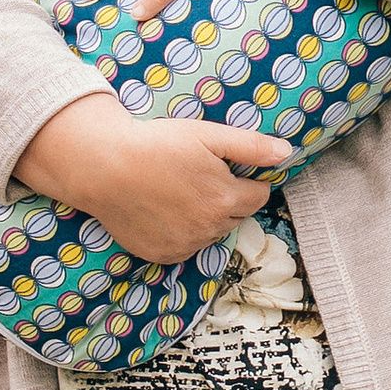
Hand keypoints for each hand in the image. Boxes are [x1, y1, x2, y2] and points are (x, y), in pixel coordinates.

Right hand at [10, 94, 296, 262]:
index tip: (229, 167)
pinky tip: (164, 210)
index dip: (248, 180)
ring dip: (207, 217)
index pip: (259, 196)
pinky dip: (183, 232)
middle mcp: (210, 229)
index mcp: (226, 199)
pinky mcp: (162, 255)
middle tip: (201, 177)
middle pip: (237, 216)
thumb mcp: (207, 135)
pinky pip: (186, 246)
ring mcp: (185, 245)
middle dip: (229, 199)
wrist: (103, 168)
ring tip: (180, 191)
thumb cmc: (156, 145)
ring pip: (212, 233)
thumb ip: (250, 146)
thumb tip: (287, 153)